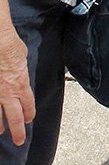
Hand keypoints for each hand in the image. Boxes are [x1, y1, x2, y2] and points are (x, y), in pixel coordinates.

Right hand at [0, 27, 34, 145]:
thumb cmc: (10, 45)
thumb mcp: (22, 56)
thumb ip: (20, 68)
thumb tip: (18, 68)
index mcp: (21, 84)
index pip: (27, 104)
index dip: (29, 113)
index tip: (29, 119)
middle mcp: (7, 93)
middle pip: (14, 117)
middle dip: (17, 130)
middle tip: (19, 140)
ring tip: (0, 132)